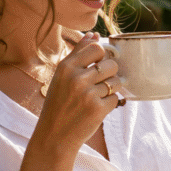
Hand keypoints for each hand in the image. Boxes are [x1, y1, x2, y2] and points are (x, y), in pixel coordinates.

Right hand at [33, 32, 120, 150]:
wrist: (54, 136)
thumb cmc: (58, 104)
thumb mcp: (61, 76)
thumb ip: (78, 54)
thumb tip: (94, 34)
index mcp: (66, 67)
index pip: (97, 48)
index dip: (102, 56)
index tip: (97, 65)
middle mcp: (77, 78)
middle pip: (111, 64)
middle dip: (109, 74)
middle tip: (98, 84)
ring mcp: (88, 94)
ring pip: (116, 82)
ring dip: (111, 89)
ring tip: (97, 96)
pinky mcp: (98, 109)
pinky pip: (116, 98)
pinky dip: (110, 103)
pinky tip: (97, 108)